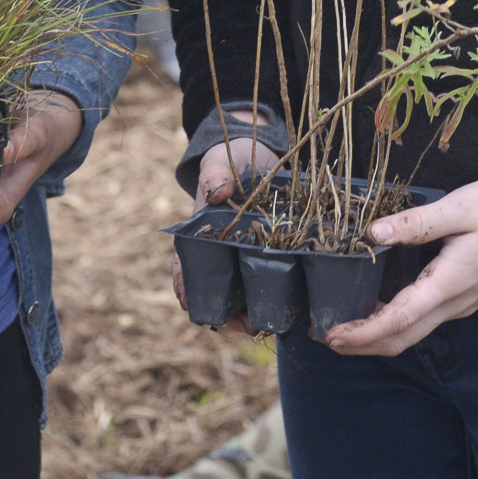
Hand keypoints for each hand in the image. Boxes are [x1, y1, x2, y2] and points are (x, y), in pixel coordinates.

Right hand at [162, 131, 282, 328]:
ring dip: (251, 313)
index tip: (190, 305)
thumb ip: (216, 173)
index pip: (184, 267)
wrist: (258, 153)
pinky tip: (292, 312)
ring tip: (266, 326)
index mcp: (200, 236)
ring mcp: (245, 257)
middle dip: (226, 314)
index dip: (185, 288)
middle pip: (216, 292)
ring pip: (243, 294)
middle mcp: (220, 253)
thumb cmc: (230, 158)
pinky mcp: (272, 255)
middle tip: (244, 324)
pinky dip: (278, 298)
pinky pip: (272, 281)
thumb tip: (217, 192)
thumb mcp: (220, 161)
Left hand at [321, 170, 477, 356]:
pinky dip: (398, 322)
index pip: (397, 322)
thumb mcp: (459, 207)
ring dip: (379, 335)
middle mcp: (456, 302)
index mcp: (450, 284)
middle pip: (403, 339)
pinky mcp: (470, 293)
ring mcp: (465, 301)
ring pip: (415, 332)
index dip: (361, 333)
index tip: (330, 336)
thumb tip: (372, 234)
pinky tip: (382, 306)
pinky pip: (427, 318)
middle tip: (328, 339)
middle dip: (363, 344)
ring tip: (347, 324)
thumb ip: (414, 223)